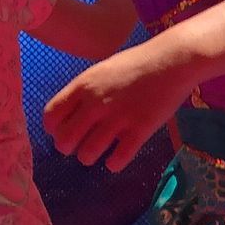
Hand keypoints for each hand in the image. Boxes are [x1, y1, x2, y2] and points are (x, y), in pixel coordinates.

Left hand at [44, 37, 198, 169]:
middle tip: (77, 146)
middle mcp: (96, 104)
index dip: (53, 129)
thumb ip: (86, 90)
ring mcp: (118, 118)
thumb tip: (73, 113)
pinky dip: (113, 164)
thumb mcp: (103, 69)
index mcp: (83, 85)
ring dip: (89, 157)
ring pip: (88, 153)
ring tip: (96, 154)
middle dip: (68, 148)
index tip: (61, 131)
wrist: (173, 60)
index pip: (52, 116)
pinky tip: (115, 159)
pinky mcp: (140, 130)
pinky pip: (118, 159)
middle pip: (65, 140)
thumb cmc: (138, 62)